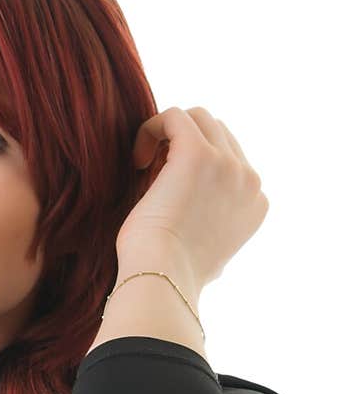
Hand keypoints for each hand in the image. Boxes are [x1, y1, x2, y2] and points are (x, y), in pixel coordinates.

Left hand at [116, 106, 268, 289]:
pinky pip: (174, 116)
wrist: (162, 276)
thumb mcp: (209, 258)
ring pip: (197, 118)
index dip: (195, 167)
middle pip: (216, 134)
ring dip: (168, 135)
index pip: (230, 160)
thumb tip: (207, 236)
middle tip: (152, 177)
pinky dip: (152, 129)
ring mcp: (227, 164)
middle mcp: (249, 180)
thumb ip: (216, 235)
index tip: (168, 191)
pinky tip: (137, 160)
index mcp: (256, 203)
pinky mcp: (197, 152)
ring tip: (143, 166)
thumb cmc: (171, 274)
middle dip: (182, 146)